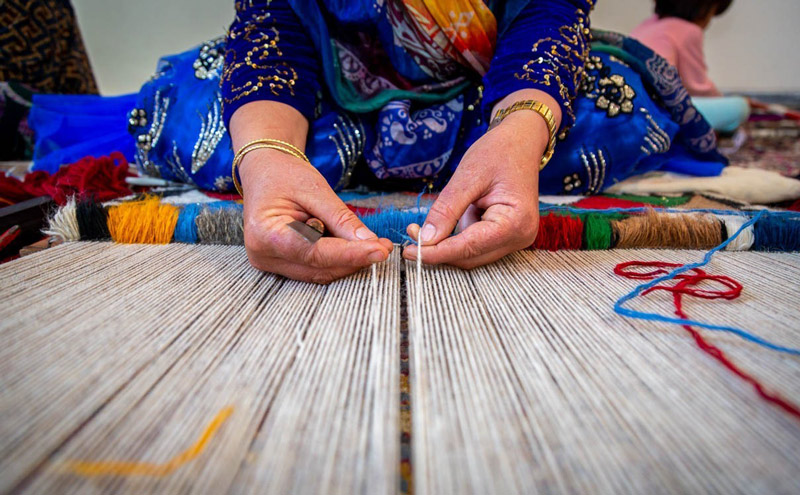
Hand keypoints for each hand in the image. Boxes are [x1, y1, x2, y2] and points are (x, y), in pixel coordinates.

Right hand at [240, 148, 392, 283]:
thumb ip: (341, 219)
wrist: (264, 173)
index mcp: (265, 234)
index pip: (315, 253)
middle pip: (318, 268)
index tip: (379, 250)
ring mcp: (270, 263)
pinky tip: (354, 246)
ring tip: (374, 245)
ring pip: (319, 273)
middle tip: (384, 247)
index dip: (350, 254)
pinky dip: (337, 260)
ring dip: (348, 262)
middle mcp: (263, 255)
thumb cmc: (284, 175)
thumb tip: (369, 242)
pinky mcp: (281, 264)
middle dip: (354, 260)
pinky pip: (314, 268)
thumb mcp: (315, 189)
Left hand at [402, 109, 547, 268]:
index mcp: (515, 222)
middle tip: (411, 234)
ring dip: (445, 246)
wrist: (521, 142)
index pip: (469, 246)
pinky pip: (476, 245)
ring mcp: (515, 238)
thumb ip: (447, 209)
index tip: (409, 251)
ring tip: (422, 228)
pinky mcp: (506, 236)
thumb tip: (425, 238)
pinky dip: (456, 239)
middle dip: (438, 250)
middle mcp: (520, 236)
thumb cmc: (499, 152)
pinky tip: (443, 224)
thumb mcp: (468, 176)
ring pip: (472, 255)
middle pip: (470, 257)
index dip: (437, 252)